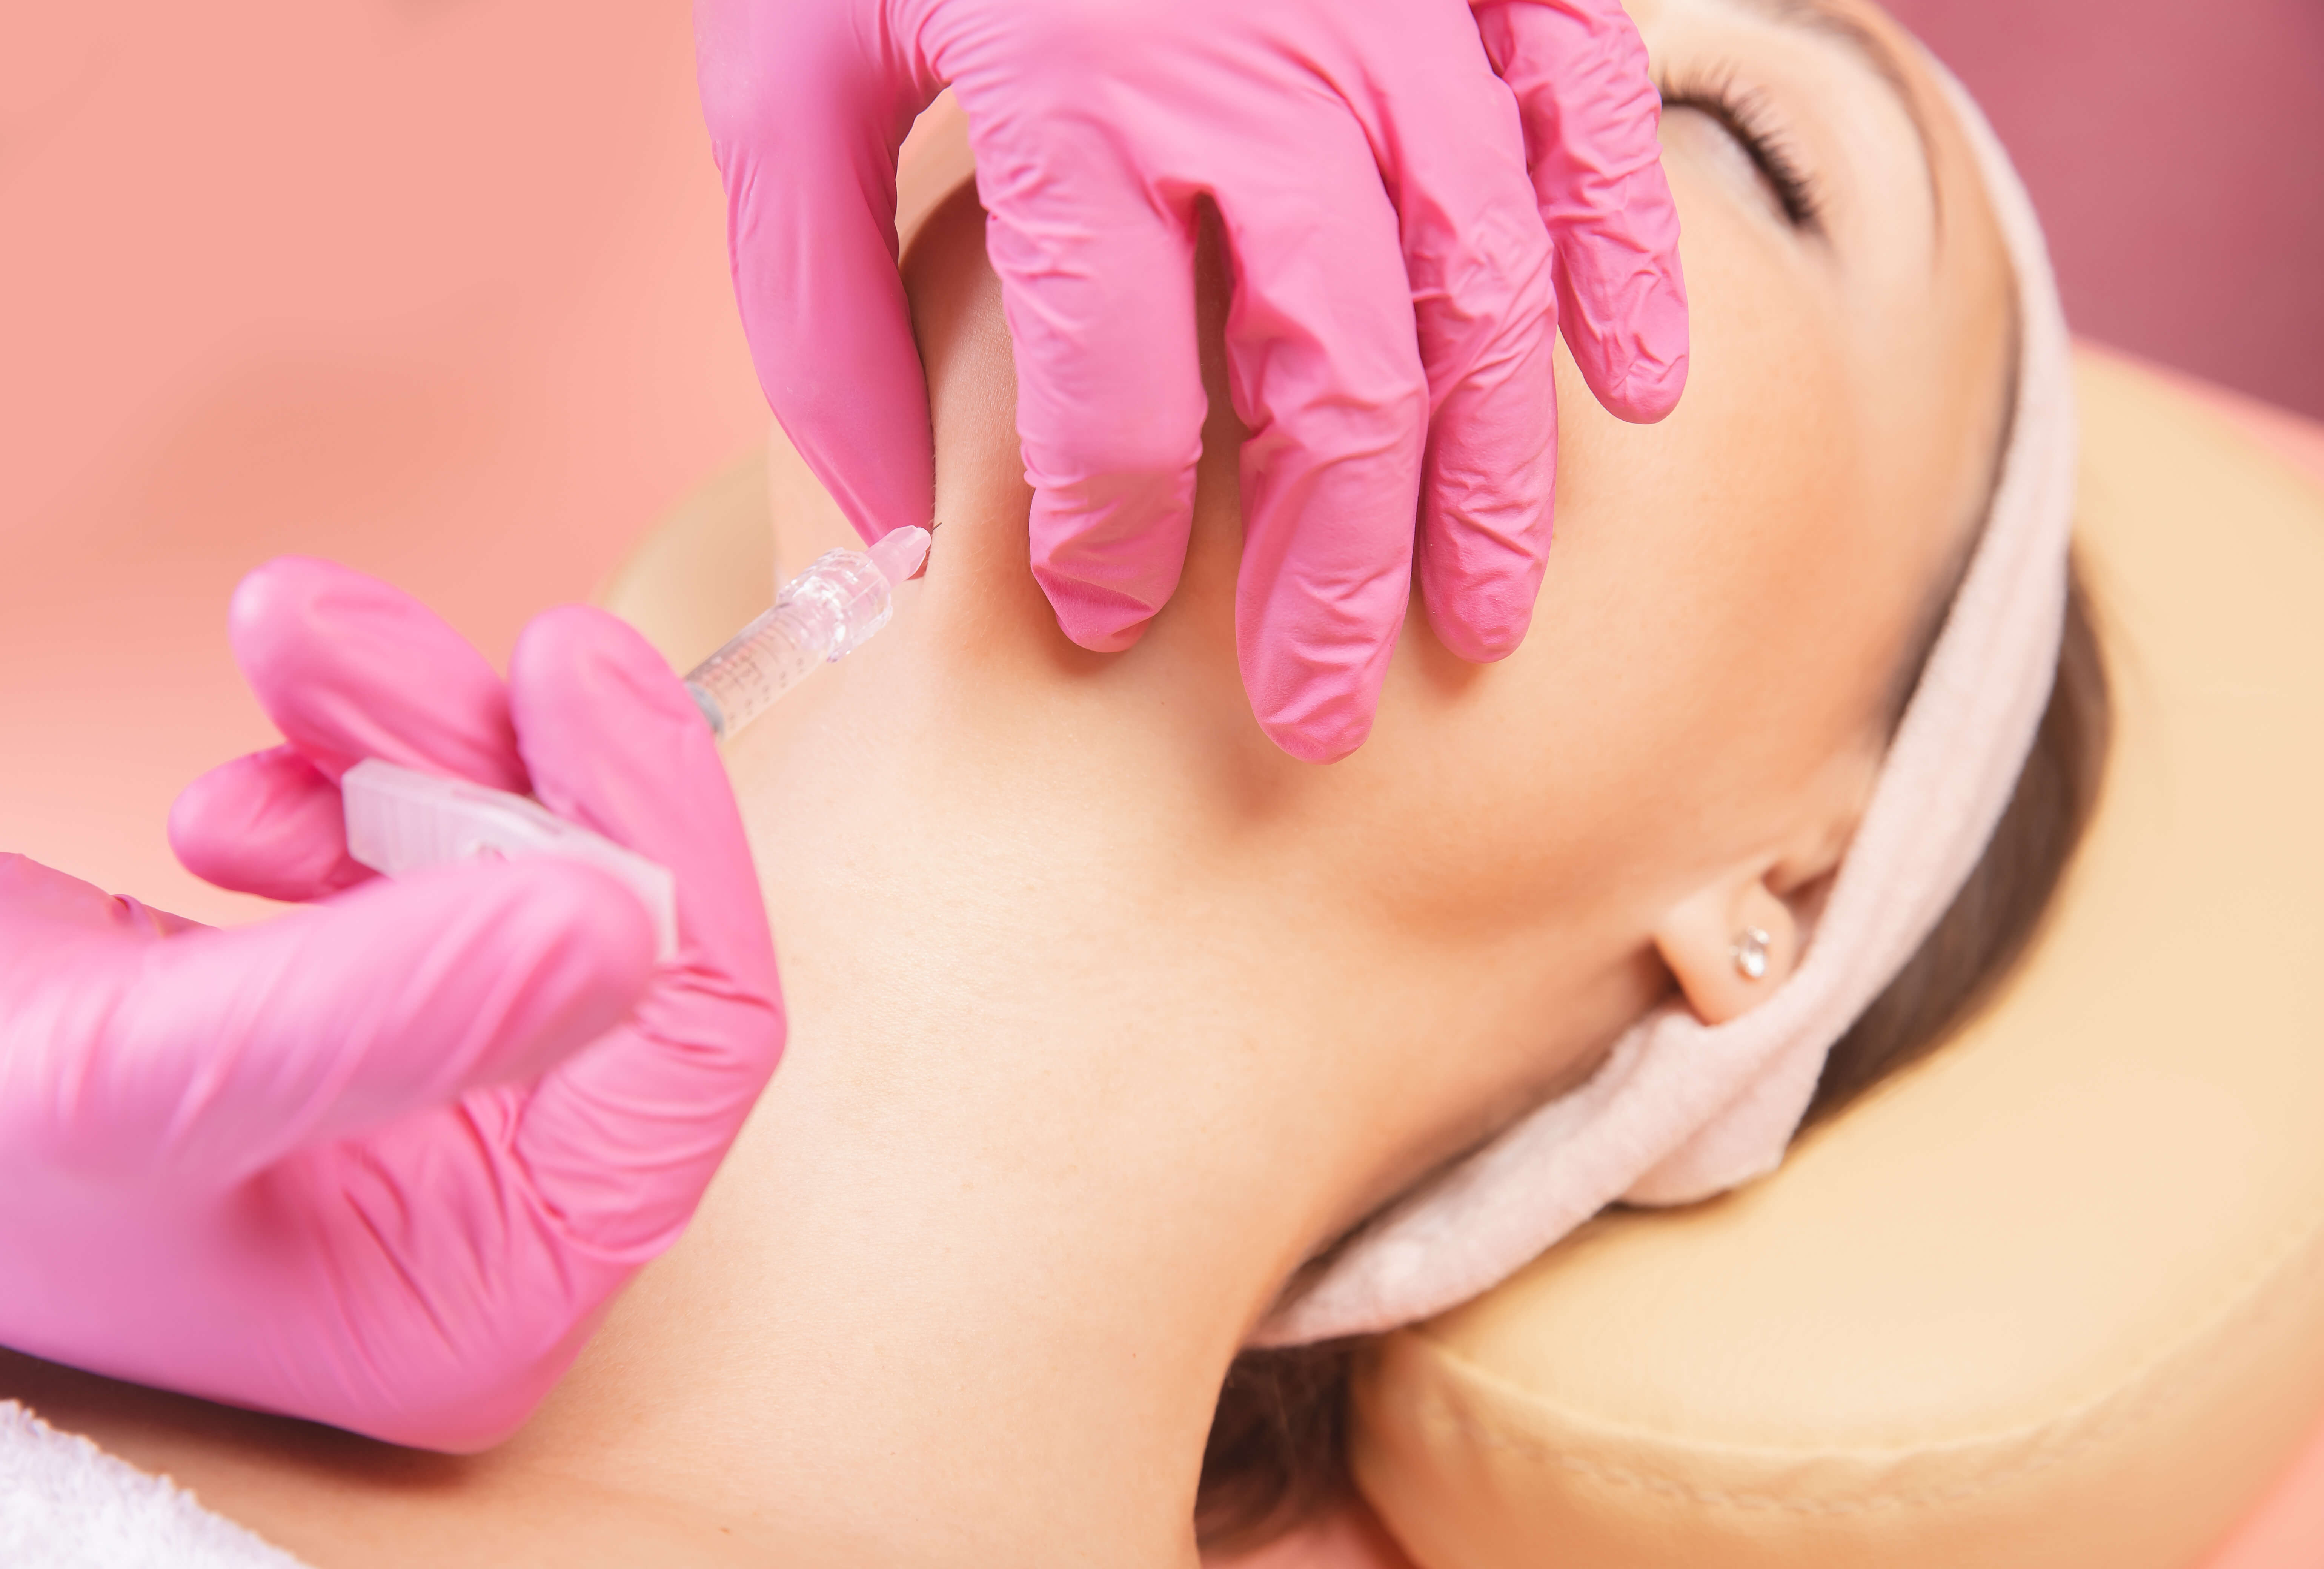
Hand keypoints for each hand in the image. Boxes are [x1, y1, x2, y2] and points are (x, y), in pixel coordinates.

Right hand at [0, 559, 781, 1449]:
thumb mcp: (136, 1078)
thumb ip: (380, 1014)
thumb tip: (623, 925)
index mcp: (493, 1292)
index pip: (690, 1048)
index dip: (651, 838)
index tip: (573, 666)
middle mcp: (506, 1213)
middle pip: (612, 936)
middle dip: (486, 759)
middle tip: (351, 635)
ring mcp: (457, 1116)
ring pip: (527, 870)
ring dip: (410, 739)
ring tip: (284, 647)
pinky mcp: (396, 1022)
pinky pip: (445, 867)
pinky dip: (350, 789)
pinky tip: (236, 804)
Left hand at [696, 0, 1684, 760]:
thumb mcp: (785, 78)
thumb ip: (818, 308)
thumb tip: (889, 536)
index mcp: (1072, 95)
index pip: (1112, 395)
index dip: (1109, 537)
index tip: (1096, 622)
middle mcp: (1262, 58)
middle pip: (1334, 373)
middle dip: (1334, 567)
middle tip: (1323, 709)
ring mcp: (1395, 6)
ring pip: (1482, 283)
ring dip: (1491, 471)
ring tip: (1480, 620)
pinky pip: (1588, 114)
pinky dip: (1626, 253)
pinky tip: (1631, 390)